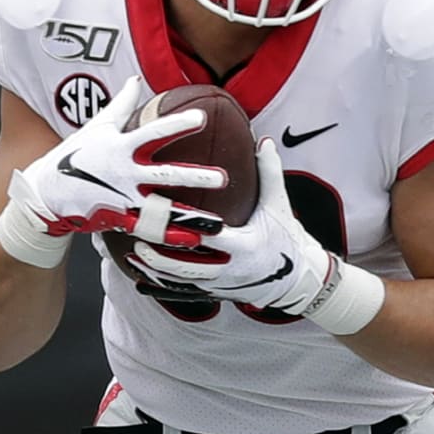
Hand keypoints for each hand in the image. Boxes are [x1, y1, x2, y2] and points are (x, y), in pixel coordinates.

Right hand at [0, 77, 225, 268]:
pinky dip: (170, 236)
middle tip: (223, 179)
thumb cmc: (74, 154)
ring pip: (161, 209)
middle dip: (195, 177)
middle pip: (165, 174)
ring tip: (217, 223)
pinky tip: (194, 241)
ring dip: (190, 217)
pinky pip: (148, 229)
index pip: (154, 133)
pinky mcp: (118, 219)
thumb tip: (136, 79)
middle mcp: (124, 172)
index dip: (177, 125)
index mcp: (121, 146)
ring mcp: (121, 198)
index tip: (201, 119)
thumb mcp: (97, 126)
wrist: (46, 192)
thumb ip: (122, 103)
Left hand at [130, 138, 385, 333]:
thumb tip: (263, 139)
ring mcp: (224, 285)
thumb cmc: (287, 236)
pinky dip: (164, 283)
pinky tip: (143, 275)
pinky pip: (186, 291)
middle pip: (190, 263)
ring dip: (158, 269)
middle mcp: (234, 269)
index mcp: (247, 246)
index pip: (211, 236)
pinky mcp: (219, 294)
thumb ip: (270, 173)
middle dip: (162, 252)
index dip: (186, 226)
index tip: (163, 212)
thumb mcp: (280, 205)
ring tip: (134, 254)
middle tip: (137, 236)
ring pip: (184, 280)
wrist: (300, 279)